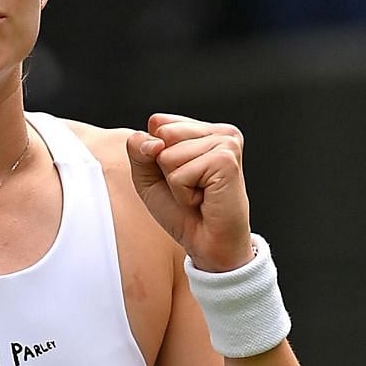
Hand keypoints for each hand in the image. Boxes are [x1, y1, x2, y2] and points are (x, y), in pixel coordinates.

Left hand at [127, 113, 253, 272]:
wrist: (208, 243)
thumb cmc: (182, 210)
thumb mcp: (148, 176)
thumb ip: (138, 150)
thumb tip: (154, 140)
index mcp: (203, 130)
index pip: (157, 122)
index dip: (154, 154)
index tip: (178, 174)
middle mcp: (220, 132)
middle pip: (161, 134)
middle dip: (165, 168)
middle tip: (190, 186)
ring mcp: (226, 144)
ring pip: (168, 154)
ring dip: (176, 182)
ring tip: (198, 193)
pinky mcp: (226, 161)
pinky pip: (179, 174)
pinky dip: (183, 193)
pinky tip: (204, 199)